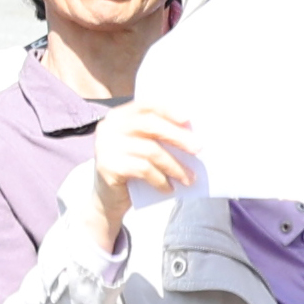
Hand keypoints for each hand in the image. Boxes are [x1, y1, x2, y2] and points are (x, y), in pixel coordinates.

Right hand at [70, 100, 197, 248]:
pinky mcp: (108, 167)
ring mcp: (106, 146)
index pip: (146, 105)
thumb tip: (191, 134)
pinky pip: (143, 169)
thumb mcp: (142, 147)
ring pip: (150, 150)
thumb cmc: (132, 169)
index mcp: (119, 116)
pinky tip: (169, 188)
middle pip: (149, 125)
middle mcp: (109, 127)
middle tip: (197, 149)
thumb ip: (157, 135)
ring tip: (188, 178)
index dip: (168, 110)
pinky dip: (161, 179)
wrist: (107, 199)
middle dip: (177, 137)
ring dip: (174, 165)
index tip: (188, 120)